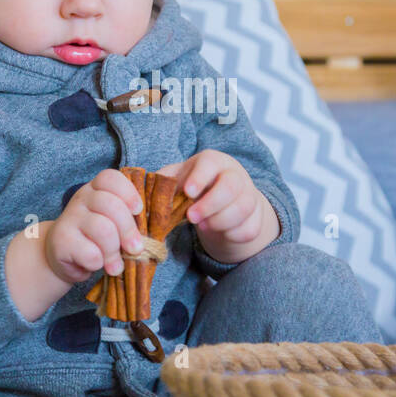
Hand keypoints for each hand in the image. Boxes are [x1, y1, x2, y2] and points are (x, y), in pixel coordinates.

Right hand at [44, 169, 144, 284]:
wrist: (62, 255)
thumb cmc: (96, 237)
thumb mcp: (113, 222)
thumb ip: (130, 218)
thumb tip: (159, 226)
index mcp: (96, 189)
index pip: (111, 178)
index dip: (128, 193)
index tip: (138, 211)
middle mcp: (82, 198)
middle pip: (111, 205)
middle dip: (129, 230)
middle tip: (136, 249)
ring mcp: (70, 218)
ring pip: (103, 229)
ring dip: (115, 251)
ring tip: (117, 265)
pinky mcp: (61, 240)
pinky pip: (90, 252)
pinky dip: (99, 262)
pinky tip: (98, 265)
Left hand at [156, 149, 277, 262]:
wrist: (225, 201)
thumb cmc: (195, 187)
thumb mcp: (177, 180)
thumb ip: (161, 184)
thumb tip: (140, 194)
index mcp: (213, 162)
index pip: (210, 163)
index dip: (199, 177)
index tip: (188, 192)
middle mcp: (234, 175)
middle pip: (231, 185)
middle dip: (210, 204)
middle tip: (191, 218)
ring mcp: (248, 195)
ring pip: (243, 207)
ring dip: (221, 221)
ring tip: (203, 226)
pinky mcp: (255, 217)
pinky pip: (250, 228)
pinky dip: (234, 234)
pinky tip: (221, 233)